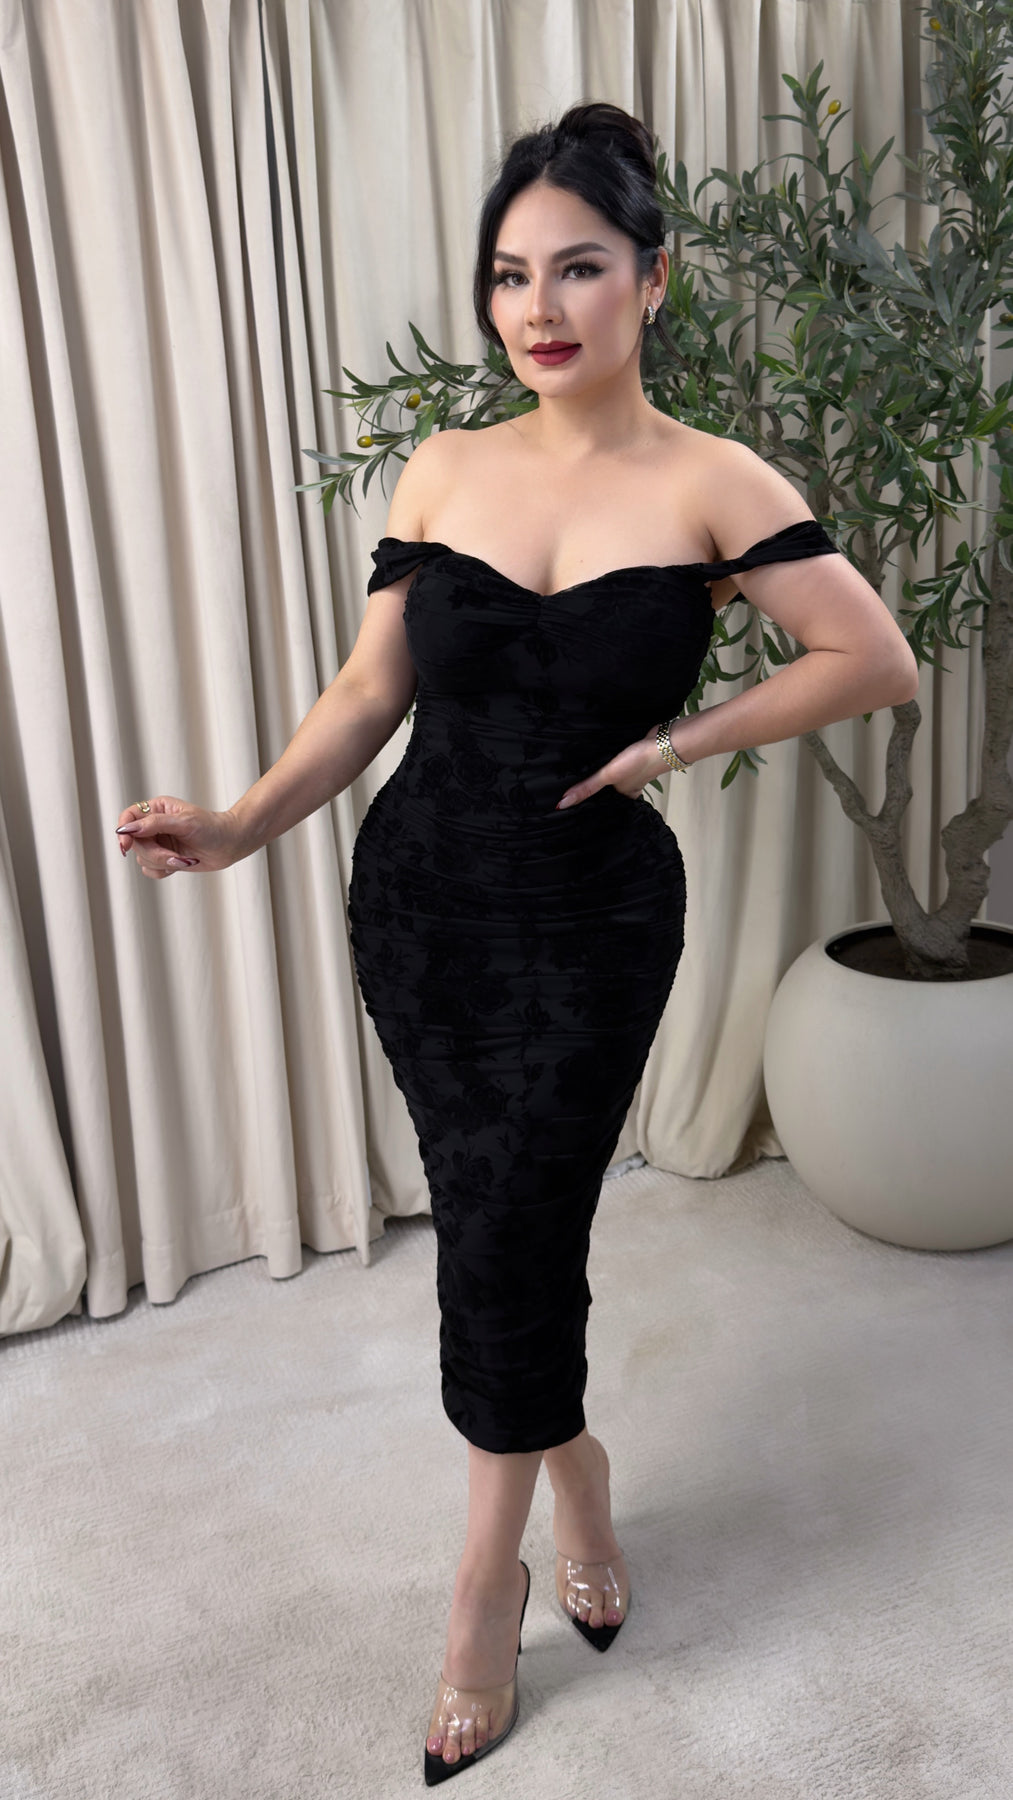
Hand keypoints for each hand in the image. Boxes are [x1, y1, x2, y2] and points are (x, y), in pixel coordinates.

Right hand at [114, 796, 245, 878]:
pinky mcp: (165, 858)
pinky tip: (180, 864)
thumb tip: (128, 828)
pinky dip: (163, 870)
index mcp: (157, 809)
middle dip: (154, 853)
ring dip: (162, 862)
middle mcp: (154, 825)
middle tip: (173, 856)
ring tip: (183, 860)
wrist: (231, 845)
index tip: (127, 844)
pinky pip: (150, 870)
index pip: (128, 817)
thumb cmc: (212, 828)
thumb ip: (155, 824)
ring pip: (142, 858)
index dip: (124, 831)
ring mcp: (159, 843)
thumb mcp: (184, 822)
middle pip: (135, 843)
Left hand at [556, 735, 664, 809]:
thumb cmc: (640, 762)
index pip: (602, 800)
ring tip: (580, 768)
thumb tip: (563, 804)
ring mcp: (632, 769)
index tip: (568, 801)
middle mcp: (628, 784)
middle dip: (594, 784)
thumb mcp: (609, 776)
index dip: (588, 800)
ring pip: (613, 772)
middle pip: (607, 786)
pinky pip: (618, 758)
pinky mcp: (634, 755)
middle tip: (569, 784)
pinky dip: (611, 756)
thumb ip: (588, 788)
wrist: (664, 742)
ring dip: (602, 769)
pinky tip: (602, 752)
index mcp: (624, 794)